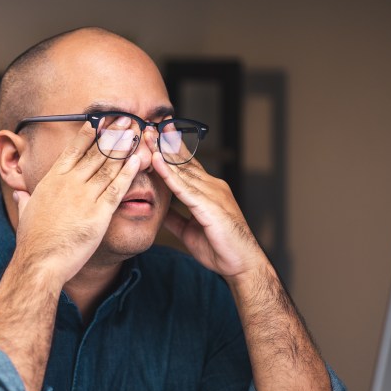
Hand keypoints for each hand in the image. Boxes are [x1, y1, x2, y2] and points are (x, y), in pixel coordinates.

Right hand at [13, 121, 140, 283]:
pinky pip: (117, 189)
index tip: (99, 121)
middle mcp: (69, 183)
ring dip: (124, 148)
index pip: (73, 150)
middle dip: (112, 134)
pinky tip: (138, 161)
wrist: (40, 261)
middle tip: (126, 119)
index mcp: (52, 180)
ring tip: (136, 133)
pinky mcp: (99, 213)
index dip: (88, 134)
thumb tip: (19, 193)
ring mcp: (84, 197)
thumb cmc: (32, 241)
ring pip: (108, 167)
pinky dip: (129, 173)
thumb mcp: (25, 213)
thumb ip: (25, 199)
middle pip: (95, 153)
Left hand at [147, 130, 265, 280]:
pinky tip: (156, 161)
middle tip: (149, 125)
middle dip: (165, 143)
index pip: (187, 166)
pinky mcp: (209, 206)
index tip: (157, 134)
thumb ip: (176, 218)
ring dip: (163, 152)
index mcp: (208, 191)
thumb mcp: (189, 231)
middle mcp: (212, 187)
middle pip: (184, 162)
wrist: (242, 265)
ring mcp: (212, 194)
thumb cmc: (220, 249)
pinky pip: (184, 187)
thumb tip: (160, 211)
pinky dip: (168, 173)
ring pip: (182, 169)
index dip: (171, 151)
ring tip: (148, 136)